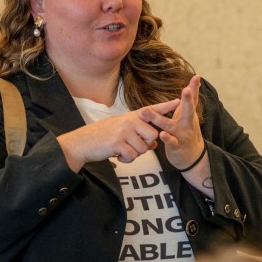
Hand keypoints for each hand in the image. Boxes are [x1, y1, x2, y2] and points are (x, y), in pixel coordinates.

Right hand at [57, 99, 179, 169]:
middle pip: (153, 135)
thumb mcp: (123, 132)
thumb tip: (154, 144)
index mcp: (131, 116)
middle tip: (131, 146)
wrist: (83, 142)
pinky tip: (117, 156)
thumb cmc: (104, 137)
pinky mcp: (117, 142)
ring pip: (143, 148)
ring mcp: (123, 131)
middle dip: (145, 145)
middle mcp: (129, 121)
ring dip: (134, 154)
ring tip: (122, 150)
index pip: (152, 110)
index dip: (166, 106)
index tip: (178, 101)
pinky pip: (132, 156)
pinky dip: (126, 160)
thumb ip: (139, 135)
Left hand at [146, 75, 205, 170]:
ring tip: (146, 111)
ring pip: (170, 125)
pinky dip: (166, 138)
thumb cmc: (188, 130)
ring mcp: (182, 134)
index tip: (196, 77)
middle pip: (188, 110)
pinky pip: (171, 142)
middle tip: (186, 90)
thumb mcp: (191, 113)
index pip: (192, 99)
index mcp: (189, 114)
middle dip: (187, 100)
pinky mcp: (176, 146)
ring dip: (158, 119)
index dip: (194, 88)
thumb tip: (197, 77)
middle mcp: (187, 123)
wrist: (192, 156)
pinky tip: (161, 134)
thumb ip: (192, 97)